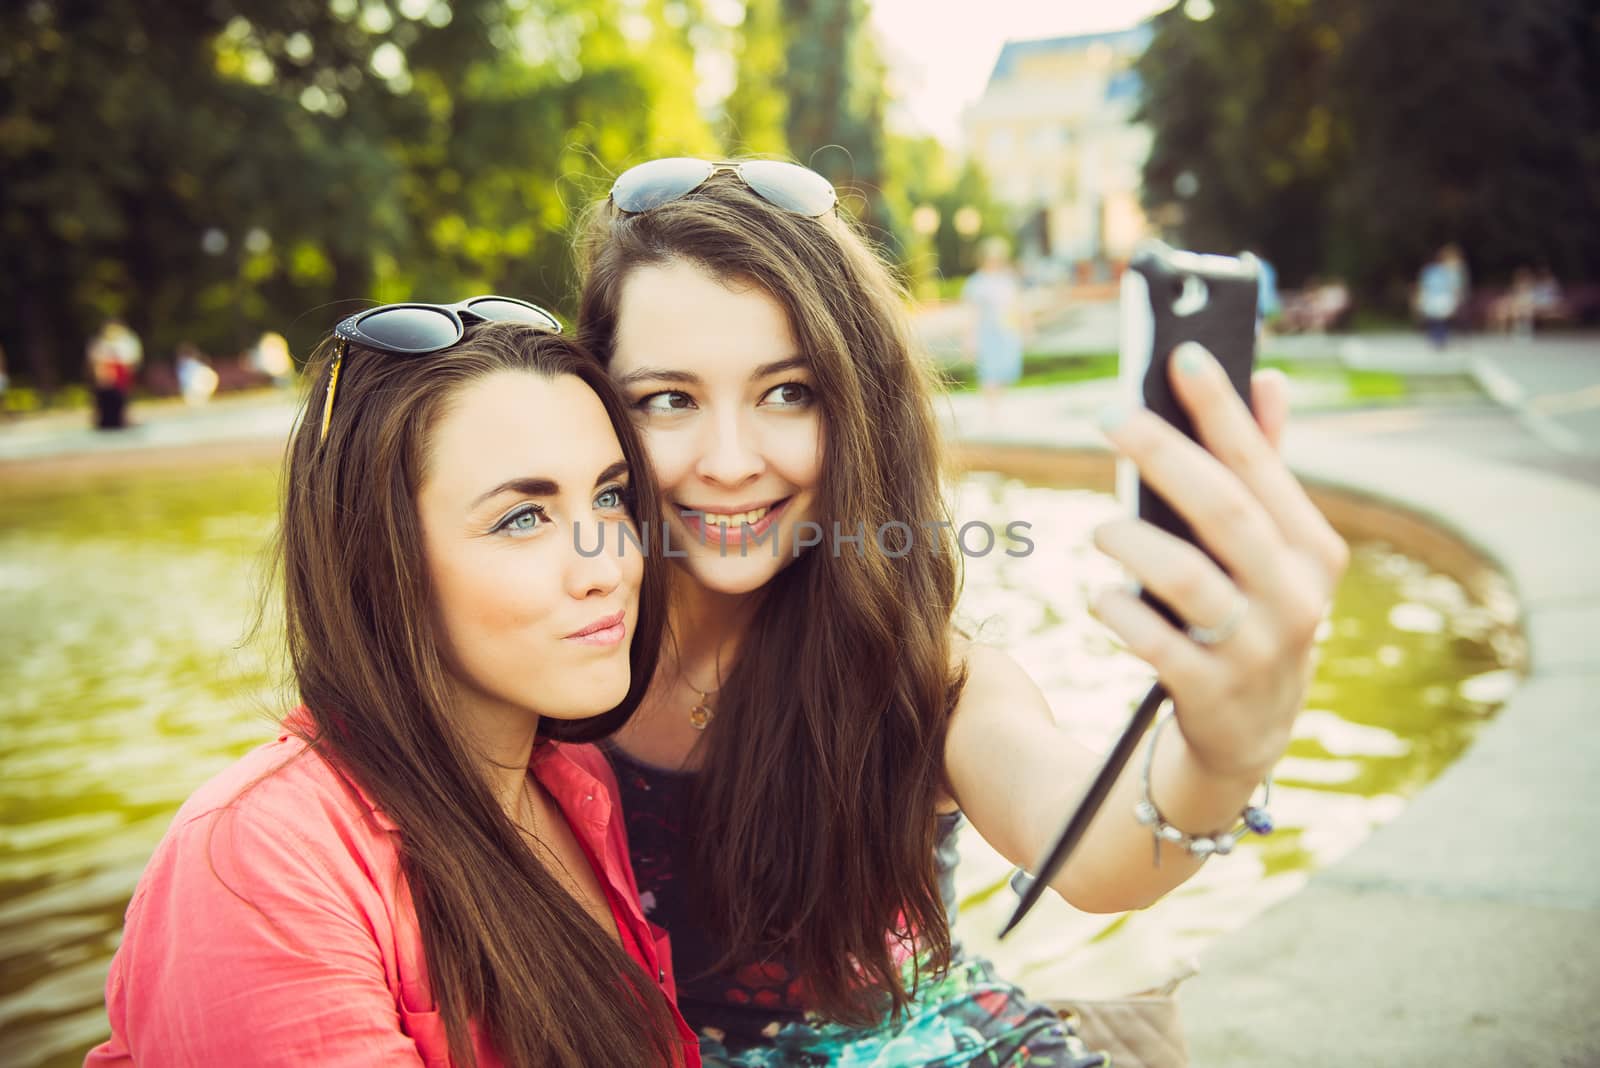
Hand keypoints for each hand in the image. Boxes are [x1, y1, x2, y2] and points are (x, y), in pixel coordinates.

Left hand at [1090, 343, 1348, 779]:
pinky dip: (1121, 611)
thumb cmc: (1249, 614)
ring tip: (1103, 527)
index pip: (1261, 466)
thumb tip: (1268, 378)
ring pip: (1188, 577)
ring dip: (1134, 542)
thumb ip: (1265, 469)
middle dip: (1164, 454)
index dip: (1222, 409)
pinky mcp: (1213, 693)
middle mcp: (1295, 597)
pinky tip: (1103, 595)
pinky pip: (1156, 641)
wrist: (1249, 735)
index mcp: (1311, 551)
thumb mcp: (1270, 552)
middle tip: (1111, 414)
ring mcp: (1257, 649)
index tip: (1183, 353)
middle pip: (1224, 510)